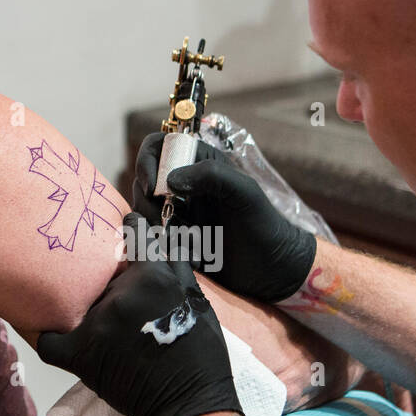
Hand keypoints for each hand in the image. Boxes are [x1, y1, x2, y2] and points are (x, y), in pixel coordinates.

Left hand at [37, 212, 243, 415]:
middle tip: (122, 307)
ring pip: (81, 304)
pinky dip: (52, 340)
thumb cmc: (201, 353)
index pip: (135, 235)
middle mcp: (122, 293)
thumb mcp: (197, 300)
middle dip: (112, 286)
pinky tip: (58, 339)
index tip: (126, 228)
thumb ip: (176, 269)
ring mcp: (99, 323)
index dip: (130, 231)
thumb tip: (164, 238)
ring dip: (91, 314)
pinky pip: (50, 342)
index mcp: (153, 276)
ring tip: (105, 332)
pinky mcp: (82, 353)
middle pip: (105, 276)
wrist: (190, 401)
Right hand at [132, 132, 316, 302]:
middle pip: (144, 183)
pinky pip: (153, 238)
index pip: (158, 146)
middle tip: (164, 223)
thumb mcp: (244, 192)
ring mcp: (178, 213)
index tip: (153, 188)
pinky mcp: (175, 240)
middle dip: (148, 203)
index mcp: (199, 163)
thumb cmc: (264, 225)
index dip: (147, 162)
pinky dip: (162, 246)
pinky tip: (186, 255)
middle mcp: (184, 185)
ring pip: (145, 212)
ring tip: (180, 242)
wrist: (271, 268)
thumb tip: (169, 181)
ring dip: (154, 227)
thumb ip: (211, 176)